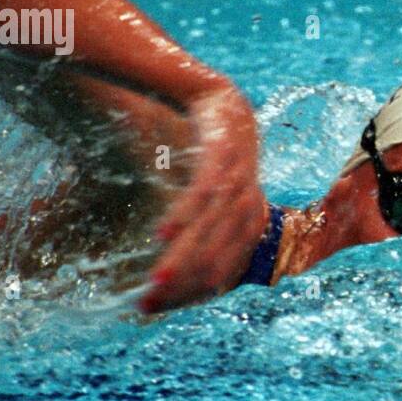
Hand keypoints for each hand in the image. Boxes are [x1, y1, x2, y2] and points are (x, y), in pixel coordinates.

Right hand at [139, 86, 265, 312]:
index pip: (229, 261)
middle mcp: (249, 197)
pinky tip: (164, 234)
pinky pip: (203, 189)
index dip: (196, 286)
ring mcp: (239, 173)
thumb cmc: (207, 149)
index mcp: (249, 212)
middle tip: (152, 302)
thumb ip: (193, 223)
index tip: (159, 306)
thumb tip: (164, 254)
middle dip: (187, 279)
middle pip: (222, 249)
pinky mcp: (222, 150)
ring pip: (212, 225)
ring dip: (184, 255)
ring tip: (157, 281)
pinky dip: (184, 213)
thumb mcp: (207, 190)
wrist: (215, 94)